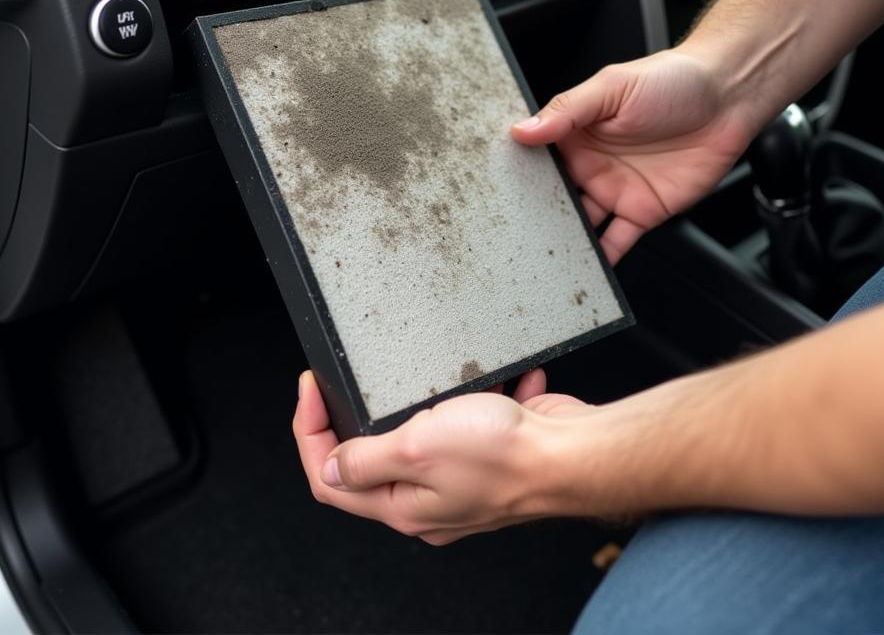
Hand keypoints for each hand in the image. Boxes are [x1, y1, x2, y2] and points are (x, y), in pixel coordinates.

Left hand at [292, 369, 591, 544]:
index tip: (311, 389)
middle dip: (359, 416)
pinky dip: (476, 393)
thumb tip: (331, 468)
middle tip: (348, 378)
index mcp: (402, 506)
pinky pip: (468, 418)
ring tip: (428, 376)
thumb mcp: (417, 448)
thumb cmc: (504, 457)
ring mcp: (459, 478)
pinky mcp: (488, 453)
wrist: (572, 454)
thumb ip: (366, 458)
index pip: (329, 480)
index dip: (310, 432)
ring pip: (420, 436)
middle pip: (369, 460)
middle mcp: (428, 500)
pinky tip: (492, 381)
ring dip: (423, 401)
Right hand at [511, 49, 754, 262]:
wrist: (729, 96)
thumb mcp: (612, 87)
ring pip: (580, 224)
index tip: (495, 191)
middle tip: (511, 235)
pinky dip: (601, 260)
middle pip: (553, 197)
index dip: (518, 173)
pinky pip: (617, 240)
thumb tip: (522, 129)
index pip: (537, 157)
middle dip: (532, 215)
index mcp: (576, 132)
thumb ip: (568, 110)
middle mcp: (591, 163)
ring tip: (540, 261)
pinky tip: (586, 273)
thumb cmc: (673, 79)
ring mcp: (616, 189)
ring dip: (563, 241)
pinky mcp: (643, 211)